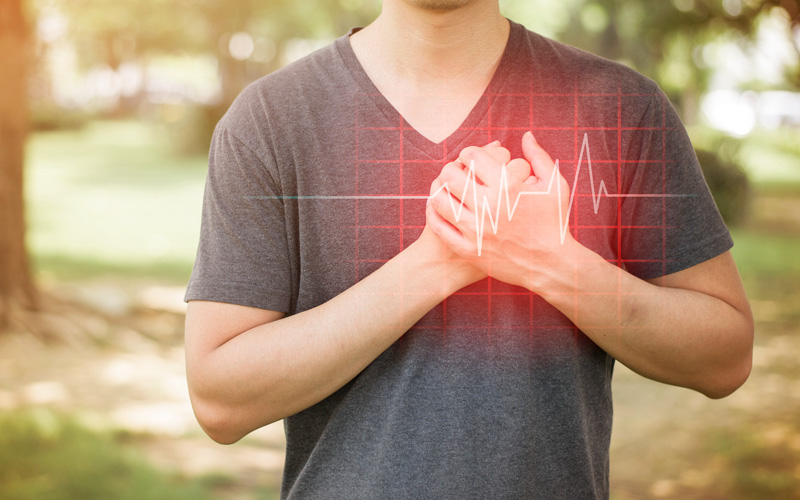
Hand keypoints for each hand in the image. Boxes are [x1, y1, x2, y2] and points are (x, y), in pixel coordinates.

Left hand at [426, 132, 575, 289]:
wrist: (551, 265)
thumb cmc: (554, 223)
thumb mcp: (554, 186)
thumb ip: (539, 157)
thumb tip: (526, 135)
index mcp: (507, 187)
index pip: (472, 156)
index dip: (468, 152)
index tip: (471, 158)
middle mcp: (488, 206)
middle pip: (450, 175)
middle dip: (450, 168)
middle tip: (455, 171)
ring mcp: (476, 229)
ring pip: (440, 199)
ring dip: (438, 189)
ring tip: (445, 188)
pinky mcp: (468, 249)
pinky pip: (439, 227)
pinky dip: (433, 214)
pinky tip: (439, 208)